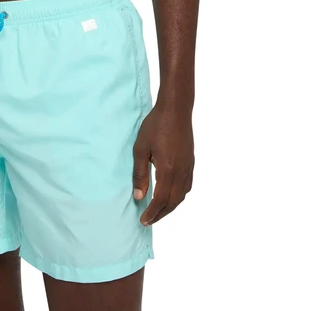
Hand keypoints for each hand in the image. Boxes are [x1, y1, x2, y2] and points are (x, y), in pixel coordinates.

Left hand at [132, 101, 193, 225]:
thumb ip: (140, 174)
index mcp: (168, 170)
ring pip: (182, 196)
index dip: (152, 213)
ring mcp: (188, 168)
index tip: (143, 221)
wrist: (175, 110)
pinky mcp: (191, 162)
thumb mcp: (141, 149)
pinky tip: (171, 195)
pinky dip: (178, 196)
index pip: (160, 200)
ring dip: (170, 207)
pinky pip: (187, 186)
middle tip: (149, 220)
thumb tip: (139, 196)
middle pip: (173, 202)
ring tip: (158, 211)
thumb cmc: (155, 126)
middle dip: (161, 214)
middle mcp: (181, 173)